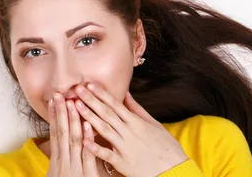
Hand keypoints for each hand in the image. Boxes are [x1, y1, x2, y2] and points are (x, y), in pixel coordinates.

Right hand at [46, 93, 98, 176]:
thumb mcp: (59, 174)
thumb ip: (62, 159)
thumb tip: (62, 144)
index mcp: (58, 162)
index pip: (56, 134)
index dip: (55, 116)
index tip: (55, 100)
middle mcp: (64, 163)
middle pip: (62, 133)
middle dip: (61, 113)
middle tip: (60, 94)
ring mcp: (74, 169)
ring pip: (73, 141)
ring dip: (73, 121)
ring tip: (72, 102)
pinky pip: (87, 156)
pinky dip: (88, 140)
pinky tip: (89, 126)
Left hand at [74, 84, 188, 176]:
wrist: (174, 171)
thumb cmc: (165, 147)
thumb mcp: (153, 124)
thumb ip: (137, 109)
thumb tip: (126, 93)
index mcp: (136, 122)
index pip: (115, 104)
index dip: (101, 94)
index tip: (89, 83)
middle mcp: (129, 132)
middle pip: (107, 113)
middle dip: (91, 100)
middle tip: (77, 90)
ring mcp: (125, 147)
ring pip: (104, 130)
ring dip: (89, 117)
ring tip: (76, 107)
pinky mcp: (123, 163)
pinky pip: (107, 154)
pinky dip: (96, 148)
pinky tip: (84, 140)